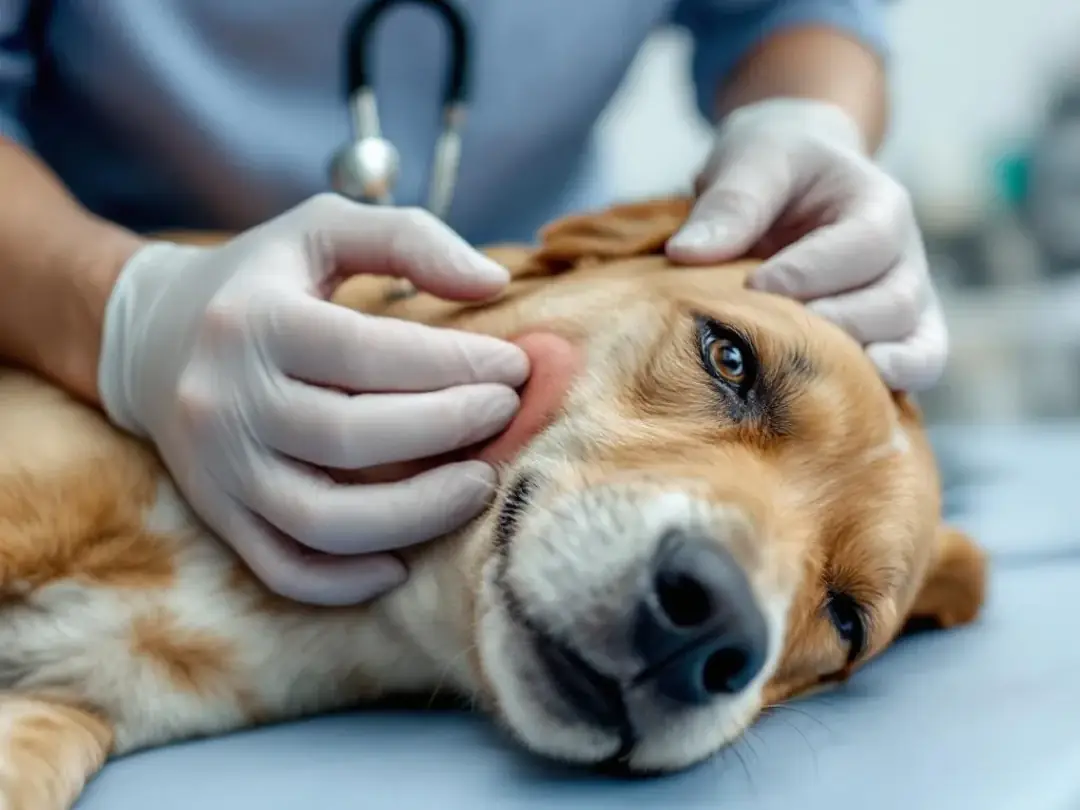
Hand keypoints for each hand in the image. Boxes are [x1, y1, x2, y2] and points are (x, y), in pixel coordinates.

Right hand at [98, 194, 528, 605]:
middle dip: (448, 429)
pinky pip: (282, 569)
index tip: (513, 368)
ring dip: (415, 514)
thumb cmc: (262, 279)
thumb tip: (494, 282)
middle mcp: (225, 399)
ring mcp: (218, 467)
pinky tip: (403, 562)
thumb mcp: (323, 229)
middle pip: (351, 438)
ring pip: (321, 520)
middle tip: (505, 414)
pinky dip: (345, 581)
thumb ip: (409, 238)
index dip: (455, 365)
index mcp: (253, 320)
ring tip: (478, 485)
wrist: (153, 337)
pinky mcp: (218, 513)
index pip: (368, 353)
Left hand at [666, 98, 946, 391]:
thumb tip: (686, 254)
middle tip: (772, 335)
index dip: (809, 272)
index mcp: (879, 204)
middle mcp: (905, 258)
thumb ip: (729, 203)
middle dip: (832, 326)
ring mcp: (907, 303)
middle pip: (896, 304)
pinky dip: (885, 395)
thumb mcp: (751, 159)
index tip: (752, 286)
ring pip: (916, 347)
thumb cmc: (774, 164)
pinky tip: (834, 409)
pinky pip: (914, 372)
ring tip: (802, 378)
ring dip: (859, 368)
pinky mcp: (894, 340)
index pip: (865, 244)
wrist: (797, 177)